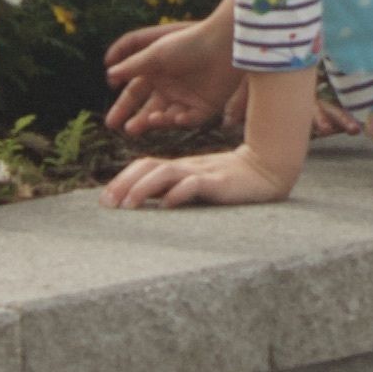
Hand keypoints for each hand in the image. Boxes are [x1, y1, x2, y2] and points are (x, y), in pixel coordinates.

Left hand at [101, 144, 303, 208]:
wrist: (267, 170)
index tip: (104, 200)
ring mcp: (202, 173)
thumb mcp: (196, 184)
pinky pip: (195, 184)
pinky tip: (167, 205)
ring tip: (129, 206)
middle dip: (124, 183)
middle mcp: (186, 167)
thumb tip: (143, 202)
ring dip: (143, 188)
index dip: (121, 179)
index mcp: (179, 167)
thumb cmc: (229, 181)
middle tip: (107, 204)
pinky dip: (179, 193)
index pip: (143, 165)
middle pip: (148, 166)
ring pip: (166, 173)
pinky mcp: (219, 182)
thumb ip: (173, 188)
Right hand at [103, 10, 243, 138]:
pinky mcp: (206, 106)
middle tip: (124, 130)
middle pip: (148, 110)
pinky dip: (181, 119)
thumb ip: (132, 65)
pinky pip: (190, 118)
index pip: (135, 93)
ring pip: (167, 117)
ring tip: (150, 120)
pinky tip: (176, 116)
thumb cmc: (188, 44)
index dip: (123, 106)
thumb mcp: (156, 54)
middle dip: (136, 121)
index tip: (112, 119)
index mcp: (156, 72)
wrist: (223, 45)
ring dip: (156, 121)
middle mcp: (170, 87)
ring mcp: (188, 98)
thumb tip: (110, 73)